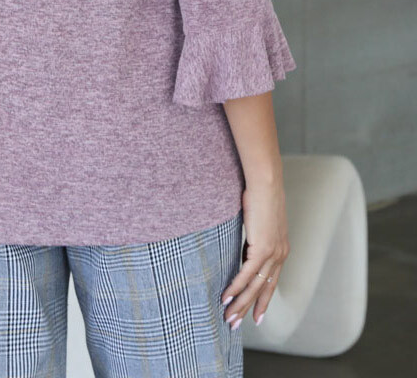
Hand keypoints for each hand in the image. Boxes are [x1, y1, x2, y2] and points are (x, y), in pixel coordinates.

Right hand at [221, 178, 290, 329]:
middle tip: (236, 325)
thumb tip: (244, 246)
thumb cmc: (260, 194)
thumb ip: (254, 236)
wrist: (266, 182)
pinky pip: (247, 274)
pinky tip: (227, 297)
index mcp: (281, 249)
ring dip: (240, 304)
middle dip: (249, 309)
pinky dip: (236, 287)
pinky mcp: (262, 248)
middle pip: (264, 289)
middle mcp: (280, 255)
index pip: (270, 281)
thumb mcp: (259, 220)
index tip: (256, 317)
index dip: (262, 300)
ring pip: (255, 286)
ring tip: (228, 317)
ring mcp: (273, 253)